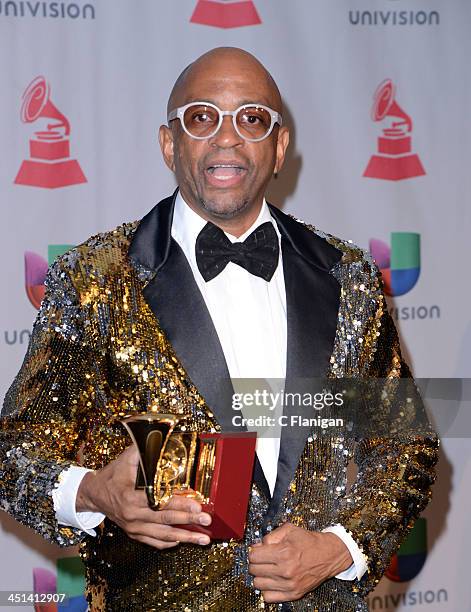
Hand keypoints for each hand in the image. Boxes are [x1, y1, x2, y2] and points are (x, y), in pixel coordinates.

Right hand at [76, 445, 211, 549]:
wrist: (94, 494)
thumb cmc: (113, 475)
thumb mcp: (126, 459)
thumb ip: (144, 451)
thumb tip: (162, 439)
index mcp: (132, 496)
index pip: (160, 502)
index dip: (179, 505)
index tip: (197, 505)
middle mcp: (133, 515)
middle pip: (165, 520)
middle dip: (189, 522)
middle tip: (207, 521)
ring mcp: (133, 527)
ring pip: (163, 536)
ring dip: (185, 538)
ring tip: (203, 539)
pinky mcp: (134, 534)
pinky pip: (154, 542)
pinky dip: (169, 543)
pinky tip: (183, 541)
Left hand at [248, 523, 351, 602]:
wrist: (328, 555)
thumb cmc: (309, 541)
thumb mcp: (289, 530)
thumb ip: (270, 536)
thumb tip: (256, 546)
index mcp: (284, 552)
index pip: (254, 556)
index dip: (253, 551)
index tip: (257, 550)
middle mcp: (286, 570)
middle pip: (254, 570)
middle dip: (255, 562)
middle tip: (262, 558)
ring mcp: (289, 584)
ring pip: (258, 584)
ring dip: (260, 576)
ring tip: (267, 569)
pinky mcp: (294, 594)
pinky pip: (268, 597)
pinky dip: (266, 589)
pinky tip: (272, 580)